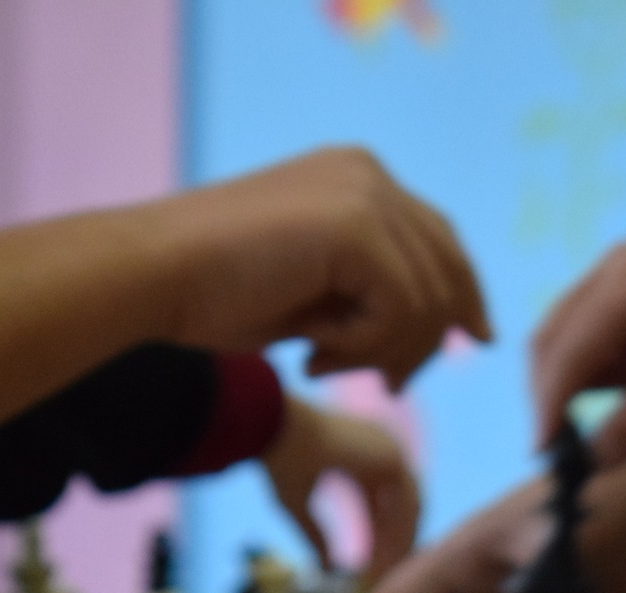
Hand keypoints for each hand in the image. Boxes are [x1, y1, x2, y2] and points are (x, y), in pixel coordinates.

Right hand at [153, 147, 491, 390]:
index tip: (474, 340)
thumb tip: (441, 327)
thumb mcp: (313, 292)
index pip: (438, 238)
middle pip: (447, 265)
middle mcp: (367, 173)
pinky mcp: (357, 226)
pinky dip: (363, 347)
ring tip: (322, 364)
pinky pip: (400, 309)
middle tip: (393, 386)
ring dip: (381, 352)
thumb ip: (370, 293)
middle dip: (431, 336)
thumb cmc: (212, 293)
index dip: (462, 293)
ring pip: (426, 299)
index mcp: (355, 175)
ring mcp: (365, 193)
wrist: (152, 277)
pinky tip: (311, 354)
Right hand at [259, 394, 421, 585]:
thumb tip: (327, 570)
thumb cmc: (279, 461)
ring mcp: (391, 451)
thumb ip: (317, 536)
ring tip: (387, 575)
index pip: (383, 502)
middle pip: (402, 505)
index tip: (376, 564)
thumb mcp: (297, 506)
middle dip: (397, 541)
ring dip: (399, 542)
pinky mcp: (392, 458)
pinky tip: (387, 560)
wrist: (276, 429)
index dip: (381, 534)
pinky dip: (398, 534)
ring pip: (408, 506)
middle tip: (389, 575)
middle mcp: (381, 451)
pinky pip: (404, 505)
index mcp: (360, 456)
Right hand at [531, 231, 625, 464]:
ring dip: (586, 379)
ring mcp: (624, 269)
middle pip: (553, 339)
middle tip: (570, 449)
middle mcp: (615, 266)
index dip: (549, 407)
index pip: (567, 353)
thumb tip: (595, 459)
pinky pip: (598, 329)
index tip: (545, 455)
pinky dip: (608, 364)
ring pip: (572, 335)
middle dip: (555, 395)